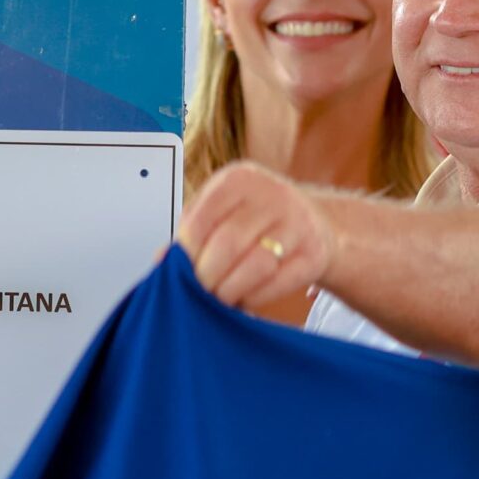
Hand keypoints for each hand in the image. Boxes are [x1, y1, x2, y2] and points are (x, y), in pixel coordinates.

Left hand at [175, 160, 336, 315]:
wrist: (316, 223)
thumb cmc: (257, 218)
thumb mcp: (222, 211)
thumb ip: (191, 231)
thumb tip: (162, 261)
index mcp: (239, 179)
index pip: (201, 219)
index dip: (187, 253)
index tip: (182, 272)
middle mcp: (271, 194)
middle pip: (228, 244)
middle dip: (207, 277)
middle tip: (200, 291)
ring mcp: (298, 223)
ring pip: (255, 266)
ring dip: (231, 291)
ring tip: (220, 299)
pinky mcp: (314, 253)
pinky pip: (278, 283)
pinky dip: (255, 298)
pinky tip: (245, 299)